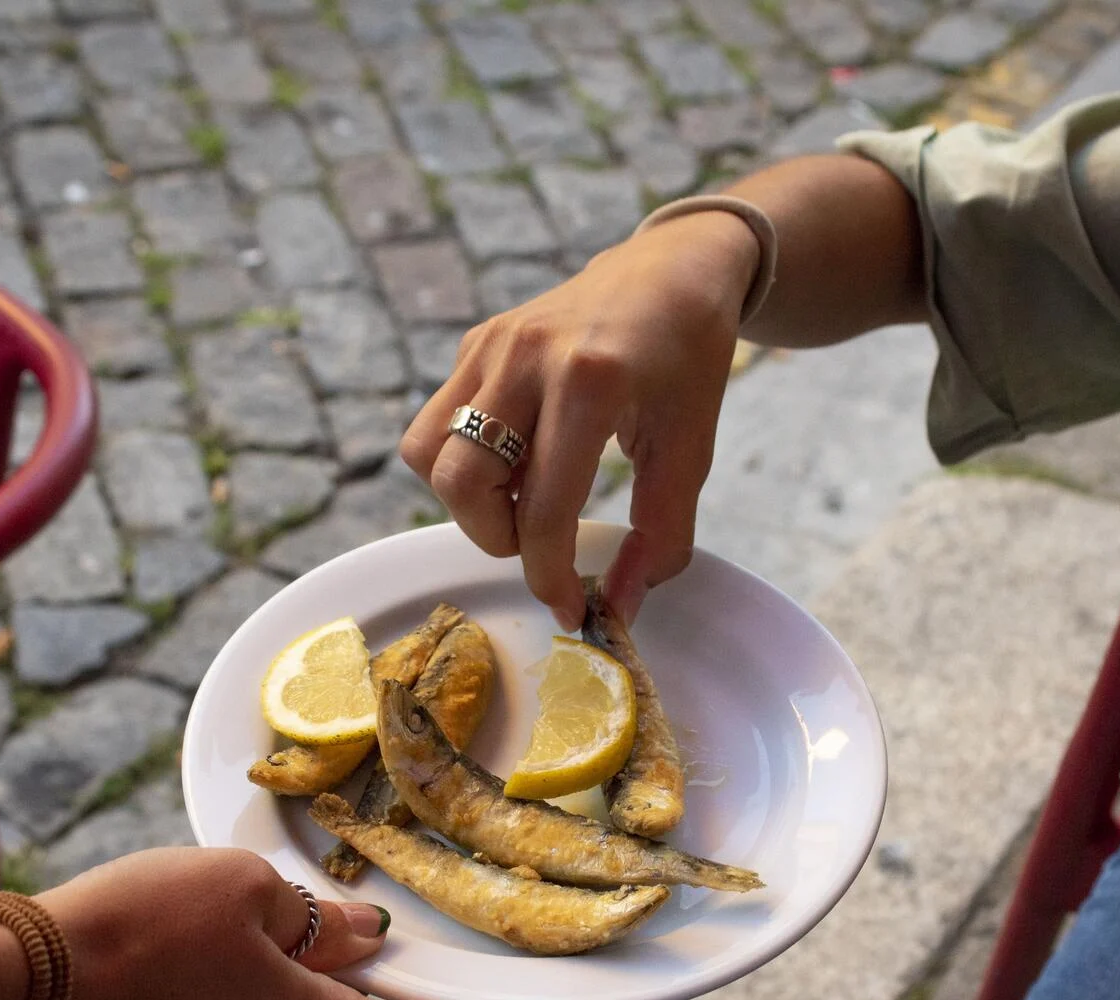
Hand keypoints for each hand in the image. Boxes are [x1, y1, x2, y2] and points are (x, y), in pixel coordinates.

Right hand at [35, 847, 516, 999]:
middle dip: (348, 970)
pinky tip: (199, 938)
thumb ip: (317, 918)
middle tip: (336, 910)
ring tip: (246, 909)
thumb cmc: (144, 926)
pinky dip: (236, 986)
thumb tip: (357, 936)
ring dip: (284, 972)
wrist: (25, 978)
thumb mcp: (250, 890)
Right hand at [401, 211, 759, 628]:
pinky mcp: (475, 342)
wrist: (672, 269)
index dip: (551, 577)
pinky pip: (439, 421)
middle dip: (496, 537)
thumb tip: (620, 608)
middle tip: (541, 542)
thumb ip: (661, 535)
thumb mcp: (691, 450)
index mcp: (589, 384)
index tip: (571, 610)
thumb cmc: (688, 360)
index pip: (545, 509)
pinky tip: (519, 457)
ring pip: (427, 453)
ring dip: (466, 499)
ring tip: (522, 499)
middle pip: (460, 483)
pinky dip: (467, 458)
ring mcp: (491, 345)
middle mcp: (526, 358)